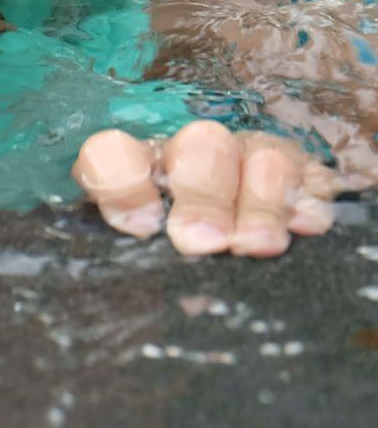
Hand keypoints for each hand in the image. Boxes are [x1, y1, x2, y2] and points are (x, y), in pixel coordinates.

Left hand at [72, 120, 336, 256]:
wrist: (241, 263)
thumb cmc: (173, 261)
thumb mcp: (143, 261)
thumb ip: (132, 261)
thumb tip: (125, 280)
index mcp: (138, 170)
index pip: (113, 153)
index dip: (122, 182)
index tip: (140, 225)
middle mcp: (194, 156)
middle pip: (201, 147)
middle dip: (202, 195)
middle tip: (198, 241)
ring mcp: (251, 160)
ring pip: (262, 158)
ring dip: (259, 203)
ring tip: (252, 245)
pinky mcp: (303, 179)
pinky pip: (312, 180)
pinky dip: (306, 205)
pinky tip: (302, 229)